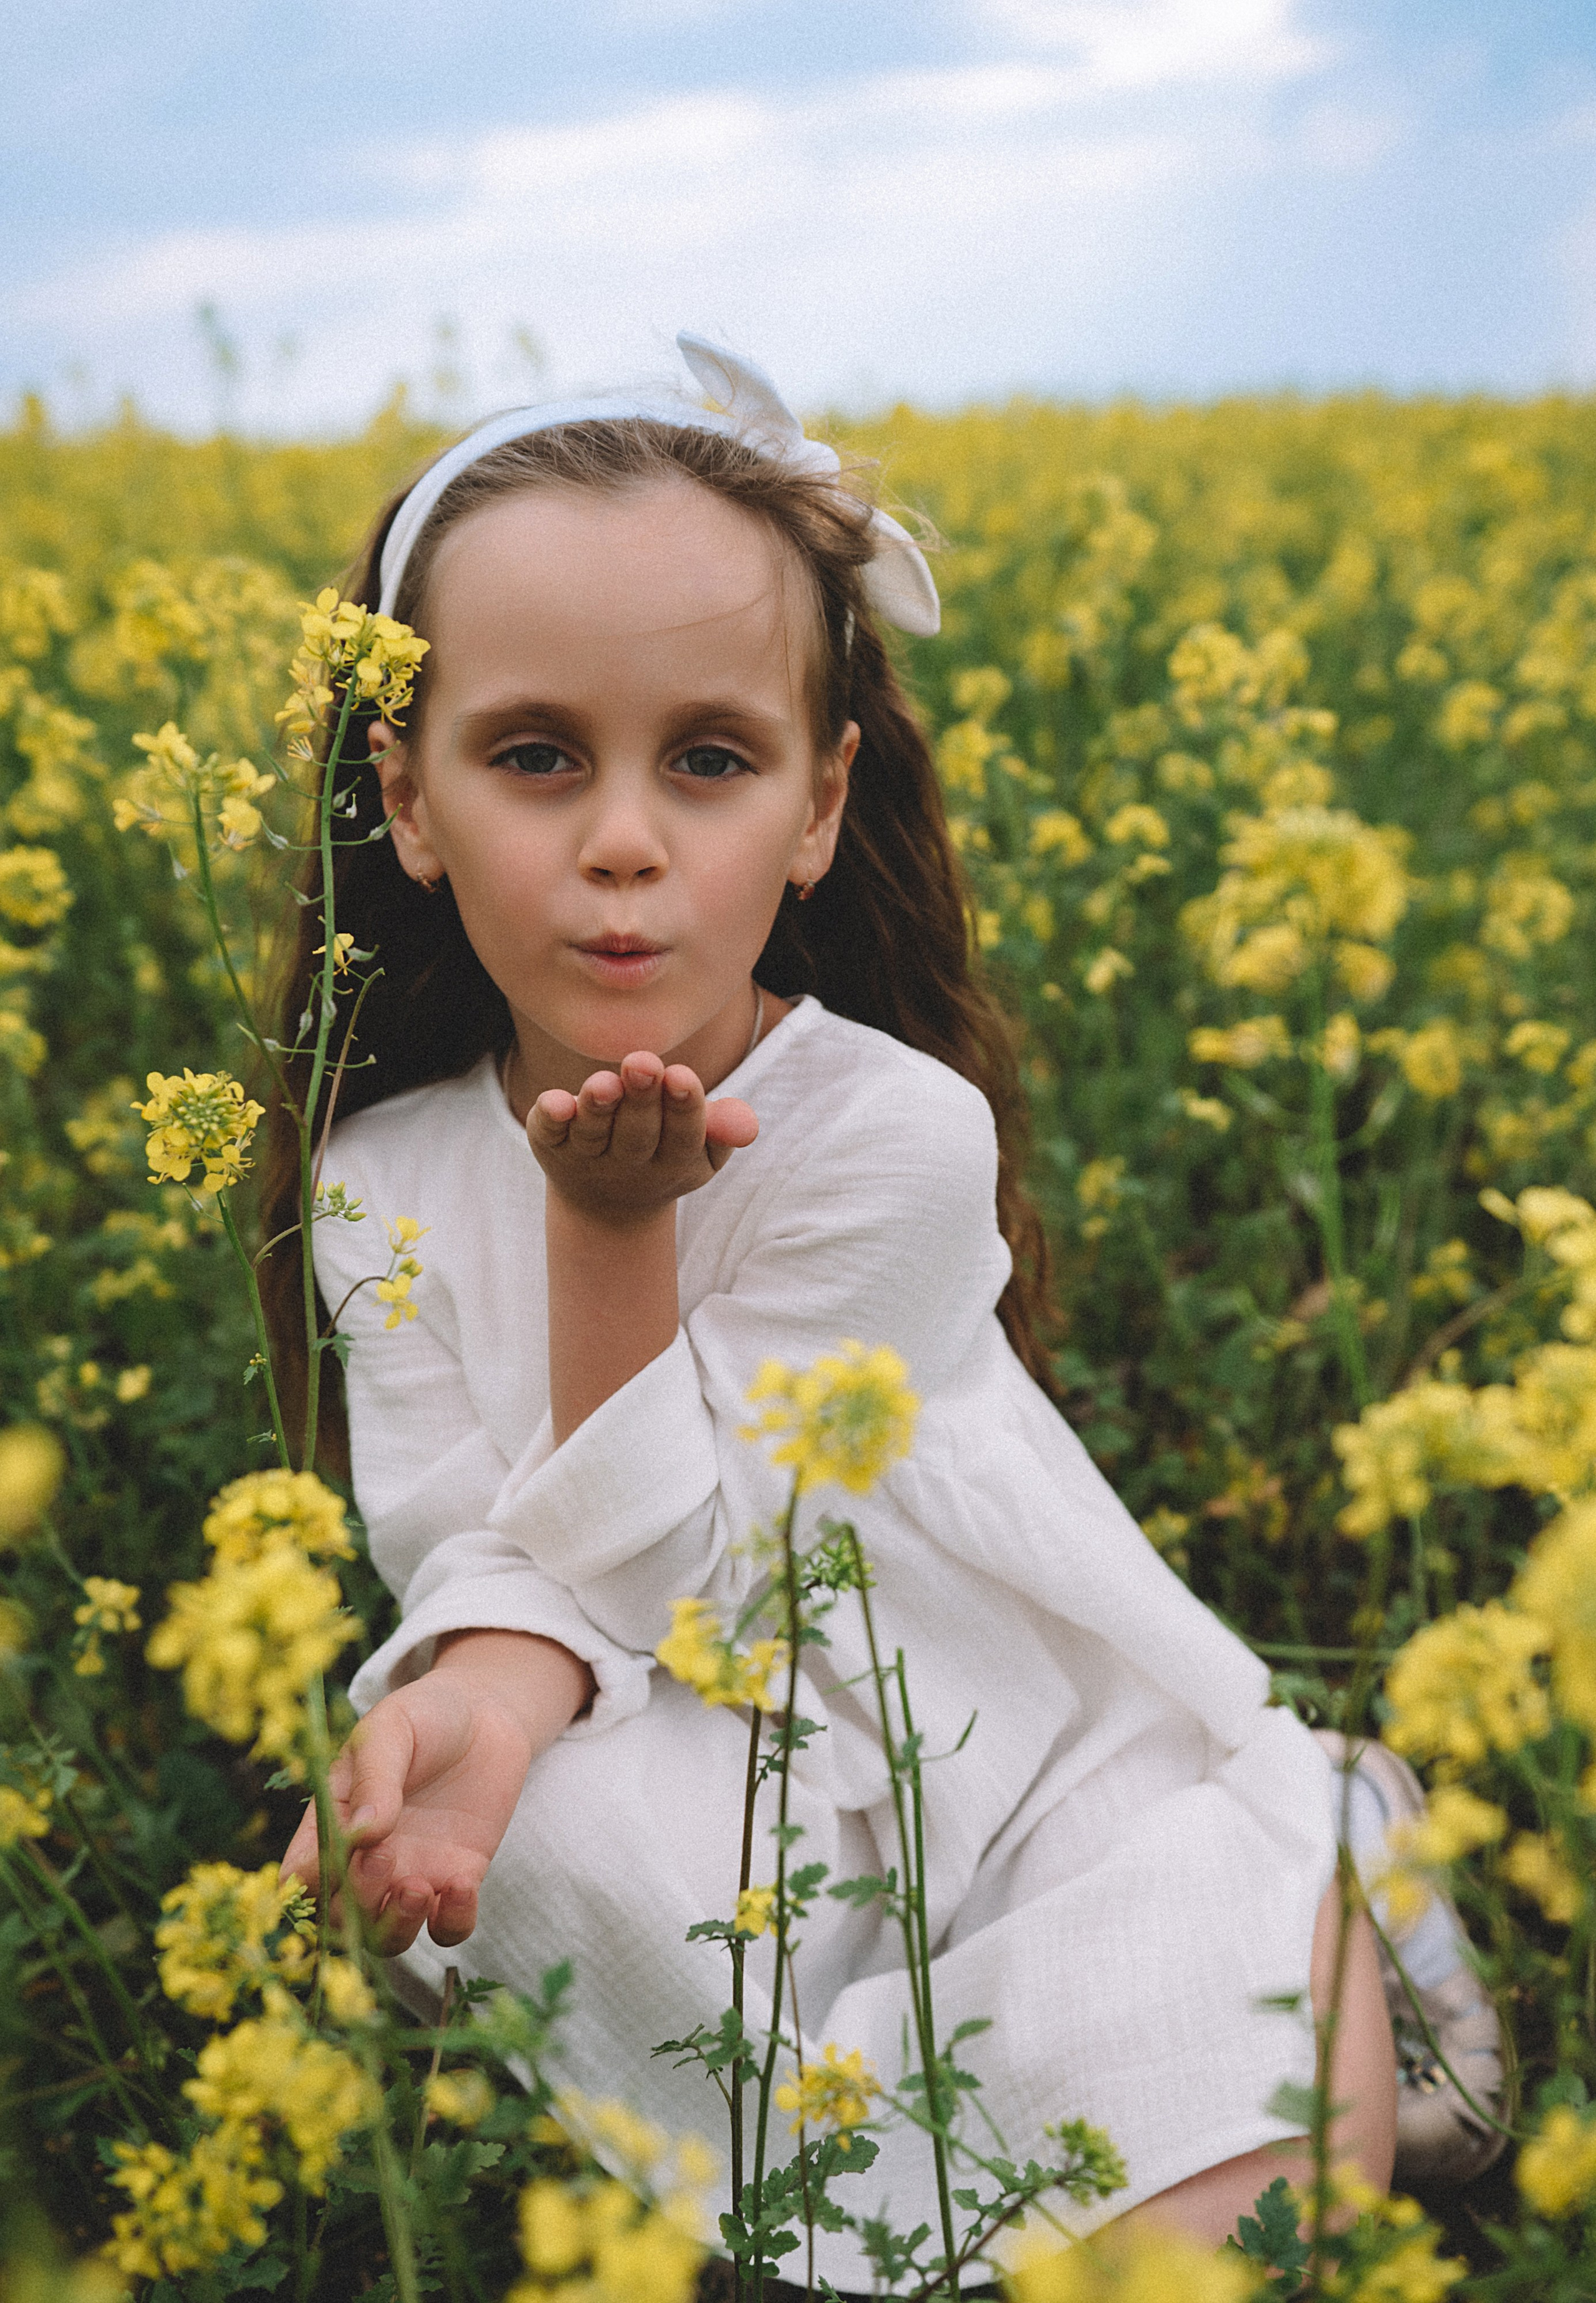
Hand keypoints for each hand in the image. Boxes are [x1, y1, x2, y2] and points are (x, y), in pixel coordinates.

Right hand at [280, 1633, 590, 1953]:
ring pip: (388, 1939)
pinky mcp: (457, 1880)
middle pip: (341, 1919)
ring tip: (419, 1888)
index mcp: (331, 1824)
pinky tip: (463, 1885)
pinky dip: (453, 1922)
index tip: (336, 1857)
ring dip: (397, 1928)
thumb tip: (364, 1835)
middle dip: (357, 1904)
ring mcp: (411, 1875)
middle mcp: (364, 1862)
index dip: (309, 1885)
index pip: (300, 1879)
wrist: (485, 1711)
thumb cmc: (422, 1716)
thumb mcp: (390, 1732)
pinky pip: (449, 1928)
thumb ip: (376, 1779)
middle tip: (383, 1858)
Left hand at [527, 1051, 757, 1227]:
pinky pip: (547, 1134)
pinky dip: (549, 1119)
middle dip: (640, 1100)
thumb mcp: (702, 1150)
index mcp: (673, 1162)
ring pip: (592, 1134)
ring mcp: (585, 1156)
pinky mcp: (549, 1146)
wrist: (607, 1205)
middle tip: (642, 1064)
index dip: (683, 1109)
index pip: (682, 1137)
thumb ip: (724, 1130)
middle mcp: (628, 1163)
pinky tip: (554, 1102)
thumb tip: (748, 1124)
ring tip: (603, 1082)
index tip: (681, 1077)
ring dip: (597, 1108)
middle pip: (636, 1134)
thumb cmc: (665, 1153)